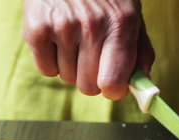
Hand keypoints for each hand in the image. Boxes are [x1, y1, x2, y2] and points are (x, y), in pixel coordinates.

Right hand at [23, 0, 154, 99]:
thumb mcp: (129, 10)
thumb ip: (139, 49)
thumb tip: (142, 83)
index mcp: (121, 23)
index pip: (112, 83)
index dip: (113, 89)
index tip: (112, 84)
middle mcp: (92, 25)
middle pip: (88, 87)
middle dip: (90, 77)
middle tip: (90, 53)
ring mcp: (62, 27)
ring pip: (67, 78)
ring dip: (70, 65)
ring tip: (73, 37)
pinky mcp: (37, 28)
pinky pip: (46, 70)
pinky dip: (50, 59)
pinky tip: (56, 37)